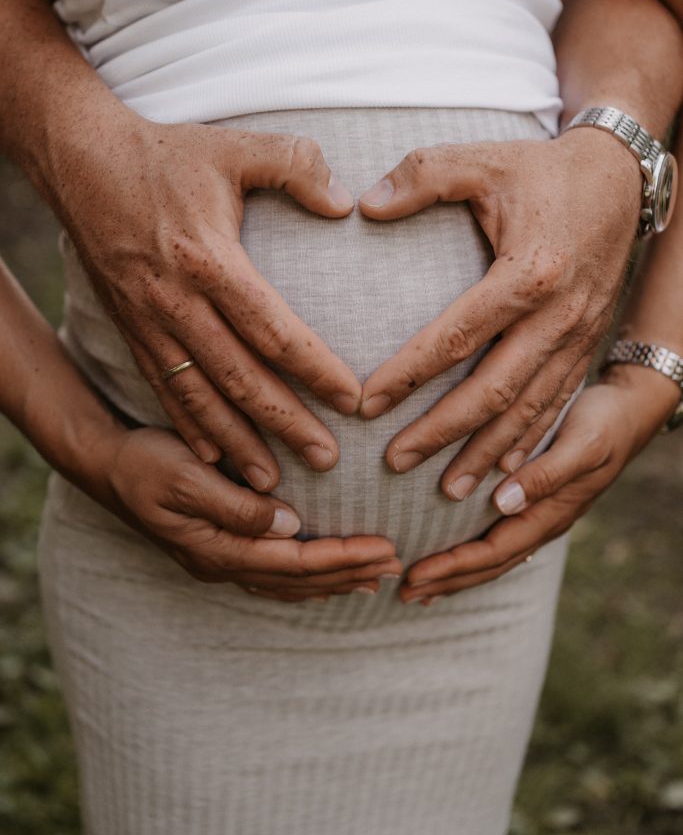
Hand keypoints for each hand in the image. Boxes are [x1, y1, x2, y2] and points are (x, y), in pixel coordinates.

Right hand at [60, 112, 361, 486]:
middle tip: (327, 459)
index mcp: (210, 260)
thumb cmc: (166, 154)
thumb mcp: (235, 148)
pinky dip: (187, 427)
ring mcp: (149, 321)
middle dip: (285, 423)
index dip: (315, 369)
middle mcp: (177, 302)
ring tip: (271, 482)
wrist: (82, 162)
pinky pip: (163, 388)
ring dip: (237, 442)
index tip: (351, 399)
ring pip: (199, 396)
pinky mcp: (131, 328)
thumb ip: (295, 166)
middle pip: (240, 377)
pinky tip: (209, 457)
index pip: (273, 330)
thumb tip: (343, 203)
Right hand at [98, 425, 401, 599]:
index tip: (385, 548)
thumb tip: (289, 526)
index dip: (343, 558)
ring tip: (373, 576)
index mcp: (218, 548)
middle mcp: (222, 562)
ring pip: (287, 582)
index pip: (295, 563)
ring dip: (332, 580)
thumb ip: (237, 505)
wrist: (105, 464)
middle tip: (397, 562)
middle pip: (298, 580)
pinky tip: (324, 572)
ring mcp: (218, 559)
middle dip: (349, 572)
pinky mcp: (218, 547)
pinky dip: (306, 575)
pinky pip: (273, 573)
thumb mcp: (187, 476)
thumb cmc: (145, 462)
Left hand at [357, 128, 641, 496]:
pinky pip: (557, 403)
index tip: (366, 403)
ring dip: (486, 451)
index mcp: (529, 271)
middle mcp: (558, 315)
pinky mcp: (588, 343)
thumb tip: (365, 206)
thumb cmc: (542, 170)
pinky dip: (530, 442)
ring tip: (446, 488)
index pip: (457, 336)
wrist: (620, 178)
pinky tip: (503, 472)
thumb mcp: (482, 159)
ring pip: (529, 409)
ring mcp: (578, 335)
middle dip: (442, 431)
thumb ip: (422, 176)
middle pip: (494, 390)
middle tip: (394, 461)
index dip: (408, 374)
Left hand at [399, 365, 678, 602]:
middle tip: (402, 592)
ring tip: (419, 586)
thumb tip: (504, 502)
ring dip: (456, 573)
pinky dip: (470, 552)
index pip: (494, 551)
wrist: (630, 410)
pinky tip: (451, 554)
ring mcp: (541, 515)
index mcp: (551, 513)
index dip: (453, 566)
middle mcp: (543, 521)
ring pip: (494, 556)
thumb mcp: (583, 444)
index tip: (414, 574)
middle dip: (446, 581)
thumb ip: (546, 474)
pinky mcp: (536, 501)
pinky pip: (499, 537)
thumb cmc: (606, 422)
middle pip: (490, 565)